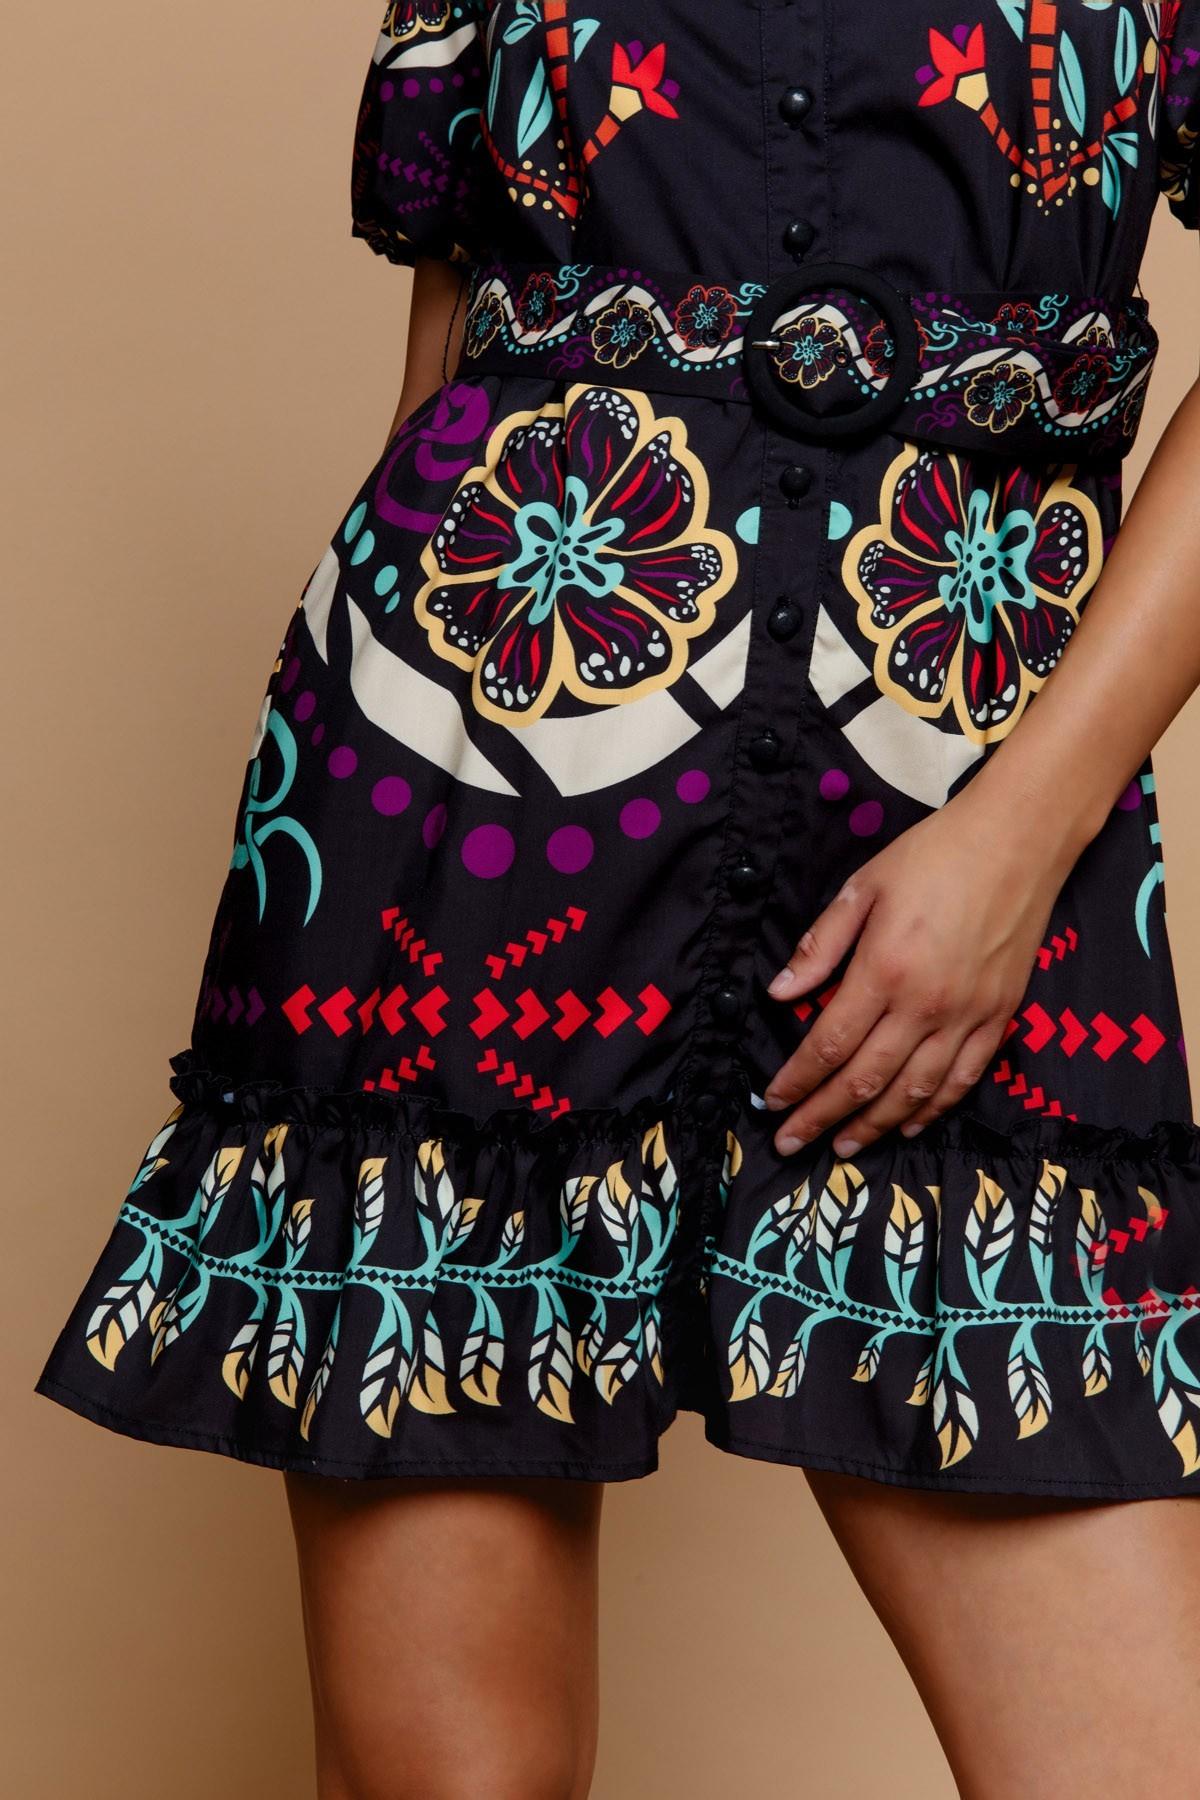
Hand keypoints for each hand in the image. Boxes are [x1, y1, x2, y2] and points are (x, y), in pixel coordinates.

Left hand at [762, 798, 1073, 1157]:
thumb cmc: (933, 856)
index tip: (771, 1103)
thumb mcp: (863, 887)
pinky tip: (906, 1124)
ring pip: (912, 1092)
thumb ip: (820, 945)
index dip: (796, 1081)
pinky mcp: (998, 1018)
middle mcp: (925, 1005)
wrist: (1017, 843)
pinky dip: (931, 1110)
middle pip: (864, 1080)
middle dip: (821, 1117)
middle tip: (790, 1144)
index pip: (828, 1044)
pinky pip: (961, 1079)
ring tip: (841, 1148)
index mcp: (884, 971)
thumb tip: (779, 993)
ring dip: (872, 1126)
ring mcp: (966, 1017)